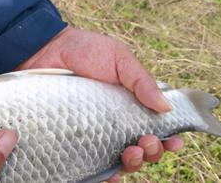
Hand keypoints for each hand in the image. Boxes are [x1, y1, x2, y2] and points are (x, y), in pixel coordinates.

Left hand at [17, 26, 183, 181]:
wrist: (45, 50)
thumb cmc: (84, 50)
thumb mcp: (119, 58)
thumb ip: (141, 80)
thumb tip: (167, 108)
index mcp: (129, 104)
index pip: (153, 127)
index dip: (168, 138)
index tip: (175, 141)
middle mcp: (113, 123)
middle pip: (141, 149)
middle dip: (152, 152)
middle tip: (147, 141)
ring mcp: (93, 134)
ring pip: (119, 161)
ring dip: (133, 163)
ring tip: (131, 153)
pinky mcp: (72, 141)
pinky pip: (90, 165)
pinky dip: (105, 175)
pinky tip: (111, 175)